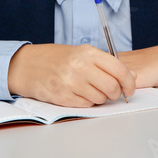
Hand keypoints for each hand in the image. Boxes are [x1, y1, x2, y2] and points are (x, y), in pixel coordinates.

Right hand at [7, 44, 135, 106]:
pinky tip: (78, 94)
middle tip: (111, 92)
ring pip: (100, 98)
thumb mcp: (81, 53)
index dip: (129, 82)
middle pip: (112, 87)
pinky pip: (86, 105)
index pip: (119, 69)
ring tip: (90, 90)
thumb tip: (131, 76)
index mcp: (88, 52)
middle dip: (115, 93)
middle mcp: (80, 66)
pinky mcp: (62, 97)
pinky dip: (86, 102)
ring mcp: (70, 82)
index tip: (130, 88)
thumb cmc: (56, 59)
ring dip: (100, 98)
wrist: (26, 65)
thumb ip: (106, 64)